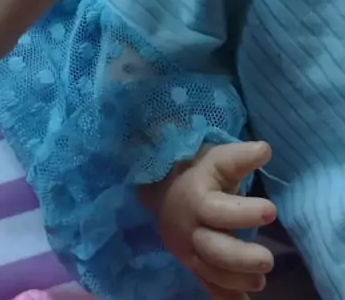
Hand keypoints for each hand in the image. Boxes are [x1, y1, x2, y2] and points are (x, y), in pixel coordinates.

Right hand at [141, 141, 275, 299]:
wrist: (163, 190)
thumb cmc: (198, 171)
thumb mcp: (217, 159)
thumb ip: (240, 157)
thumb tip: (264, 150)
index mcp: (197, 199)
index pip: (219, 209)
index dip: (244, 212)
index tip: (271, 211)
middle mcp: (190, 228)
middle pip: (212, 249)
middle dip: (240, 258)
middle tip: (268, 260)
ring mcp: (189, 250)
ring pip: (209, 271)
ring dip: (235, 280)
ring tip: (260, 281)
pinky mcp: (192, 264)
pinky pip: (206, 284)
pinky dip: (223, 296)